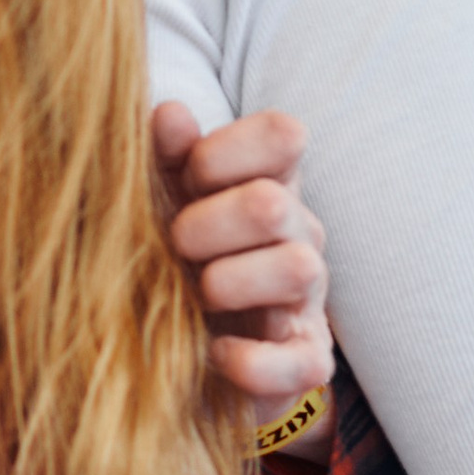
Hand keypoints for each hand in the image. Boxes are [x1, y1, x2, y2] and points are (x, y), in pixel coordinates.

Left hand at [153, 104, 331, 413]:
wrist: (182, 356)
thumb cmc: (178, 258)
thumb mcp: (164, 201)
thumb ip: (166, 157)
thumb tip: (170, 113)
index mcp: (270, 182)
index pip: (283, 135)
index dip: (225, 152)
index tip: (185, 179)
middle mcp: (300, 234)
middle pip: (273, 204)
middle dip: (206, 224)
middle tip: (174, 245)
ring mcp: (309, 299)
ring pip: (298, 268)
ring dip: (230, 283)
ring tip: (196, 297)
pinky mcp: (307, 361)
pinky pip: (298, 361)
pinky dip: (250, 359)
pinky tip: (214, 352)